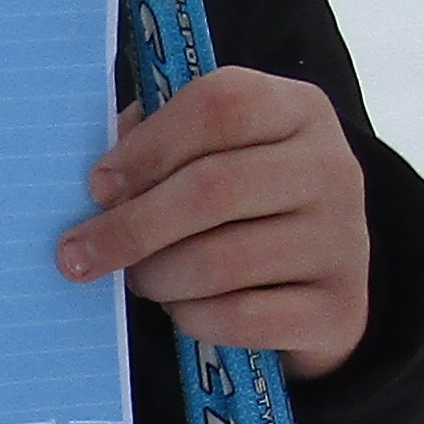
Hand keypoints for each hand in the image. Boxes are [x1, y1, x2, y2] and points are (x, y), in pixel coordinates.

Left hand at [57, 66, 370, 379]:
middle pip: (214, 187)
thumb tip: (107, 177)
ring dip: (158, 278)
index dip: (148, 145)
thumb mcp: (211, 156)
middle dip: (132, 227)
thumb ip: (158, 143)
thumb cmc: (243, 209)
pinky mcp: (338, 310)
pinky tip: (183, 311)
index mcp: (298, 110)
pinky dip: (193, 319)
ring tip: (143, 280)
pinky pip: (240, 318)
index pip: (220, 105)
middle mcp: (332, 168)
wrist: (317, 287)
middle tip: (80, 255)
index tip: (97, 186)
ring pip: (220, 261)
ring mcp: (343, 242)